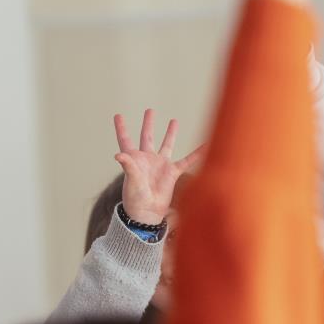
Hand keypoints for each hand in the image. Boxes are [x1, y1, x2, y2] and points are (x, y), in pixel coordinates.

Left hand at [113, 110, 202, 224]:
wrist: (148, 213)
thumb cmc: (135, 198)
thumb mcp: (131, 180)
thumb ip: (127, 165)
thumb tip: (118, 155)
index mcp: (134, 159)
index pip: (125, 139)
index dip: (121, 127)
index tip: (118, 115)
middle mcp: (147, 159)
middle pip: (147, 136)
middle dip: (148, 123)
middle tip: (149, 110)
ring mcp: (160, 165)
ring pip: (167, 144)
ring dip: (170, 133)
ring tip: (174, 120)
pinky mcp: (172, 173)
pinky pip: (186, 161)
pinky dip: (196, 154)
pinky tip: (205, 145)